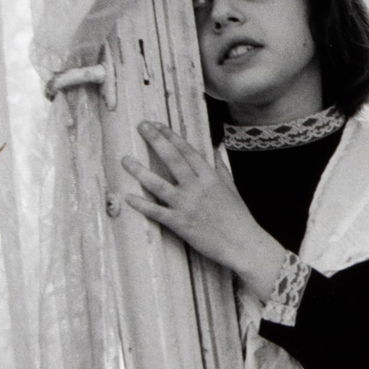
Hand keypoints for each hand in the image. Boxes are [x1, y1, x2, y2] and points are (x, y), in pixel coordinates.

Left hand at [121, 121, 285, 295]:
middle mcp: (197, 187)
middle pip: (172, 159)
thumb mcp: (232, 187)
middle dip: (155, 140)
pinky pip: (157, 212)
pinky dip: (142, 205)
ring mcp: (187, 205)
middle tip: (141, 126)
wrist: (243, 244)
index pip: (187, 151)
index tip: (157, 125)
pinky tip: (128, 197)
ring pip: (159, 184)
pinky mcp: (180, 223)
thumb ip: (221, 166)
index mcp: (210, 177)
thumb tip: (218, 148)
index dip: (171, 136)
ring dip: (140, 171)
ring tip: (125, 160)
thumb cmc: (239, 217)